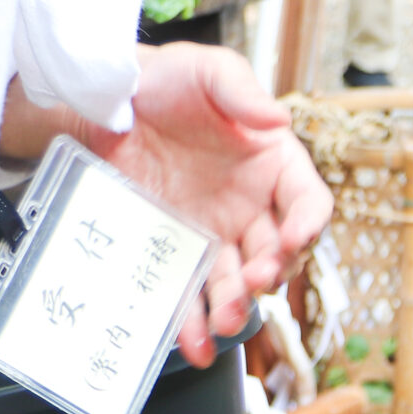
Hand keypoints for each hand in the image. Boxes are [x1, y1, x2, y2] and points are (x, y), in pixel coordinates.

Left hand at [78, 44, 332, 367]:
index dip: (309, 224)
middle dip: (271, 273)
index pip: (308, 203)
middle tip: (254, 280)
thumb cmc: (165, 80)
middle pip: (277, 254)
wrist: (103, 103)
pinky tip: (193, 342)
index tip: (296, 237)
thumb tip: (279, 119)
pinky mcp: (175, 251)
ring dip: (236, 306)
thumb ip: (242, 91)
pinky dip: (193, 323)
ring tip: (225, 321)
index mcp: (273, 167)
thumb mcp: (208, 70)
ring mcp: (214, 234)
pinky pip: (191, 293)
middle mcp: (251, 208)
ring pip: (237, 283)